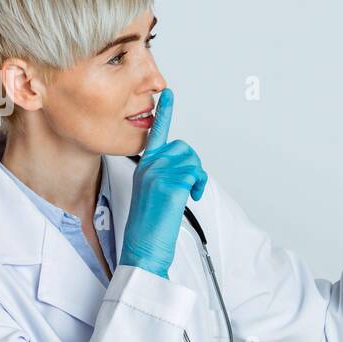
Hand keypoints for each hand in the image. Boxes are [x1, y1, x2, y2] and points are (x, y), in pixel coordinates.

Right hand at [118, 89, 208, 278]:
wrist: (143, 248)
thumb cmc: (150, 226)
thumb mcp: (154, 193)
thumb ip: (164, 175)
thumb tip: (183, 169)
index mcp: (144, 167)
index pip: (155, 133)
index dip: (164, 112)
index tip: (168, 94)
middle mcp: (148, 166)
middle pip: (184, 148)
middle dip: (193, 166)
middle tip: (191, 186)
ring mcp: (157, 173)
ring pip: (192, 160)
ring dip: (197, 177)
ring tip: (189, 194)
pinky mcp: (169, 184)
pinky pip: (196, 174)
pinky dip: (199, 186)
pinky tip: (190, 198)